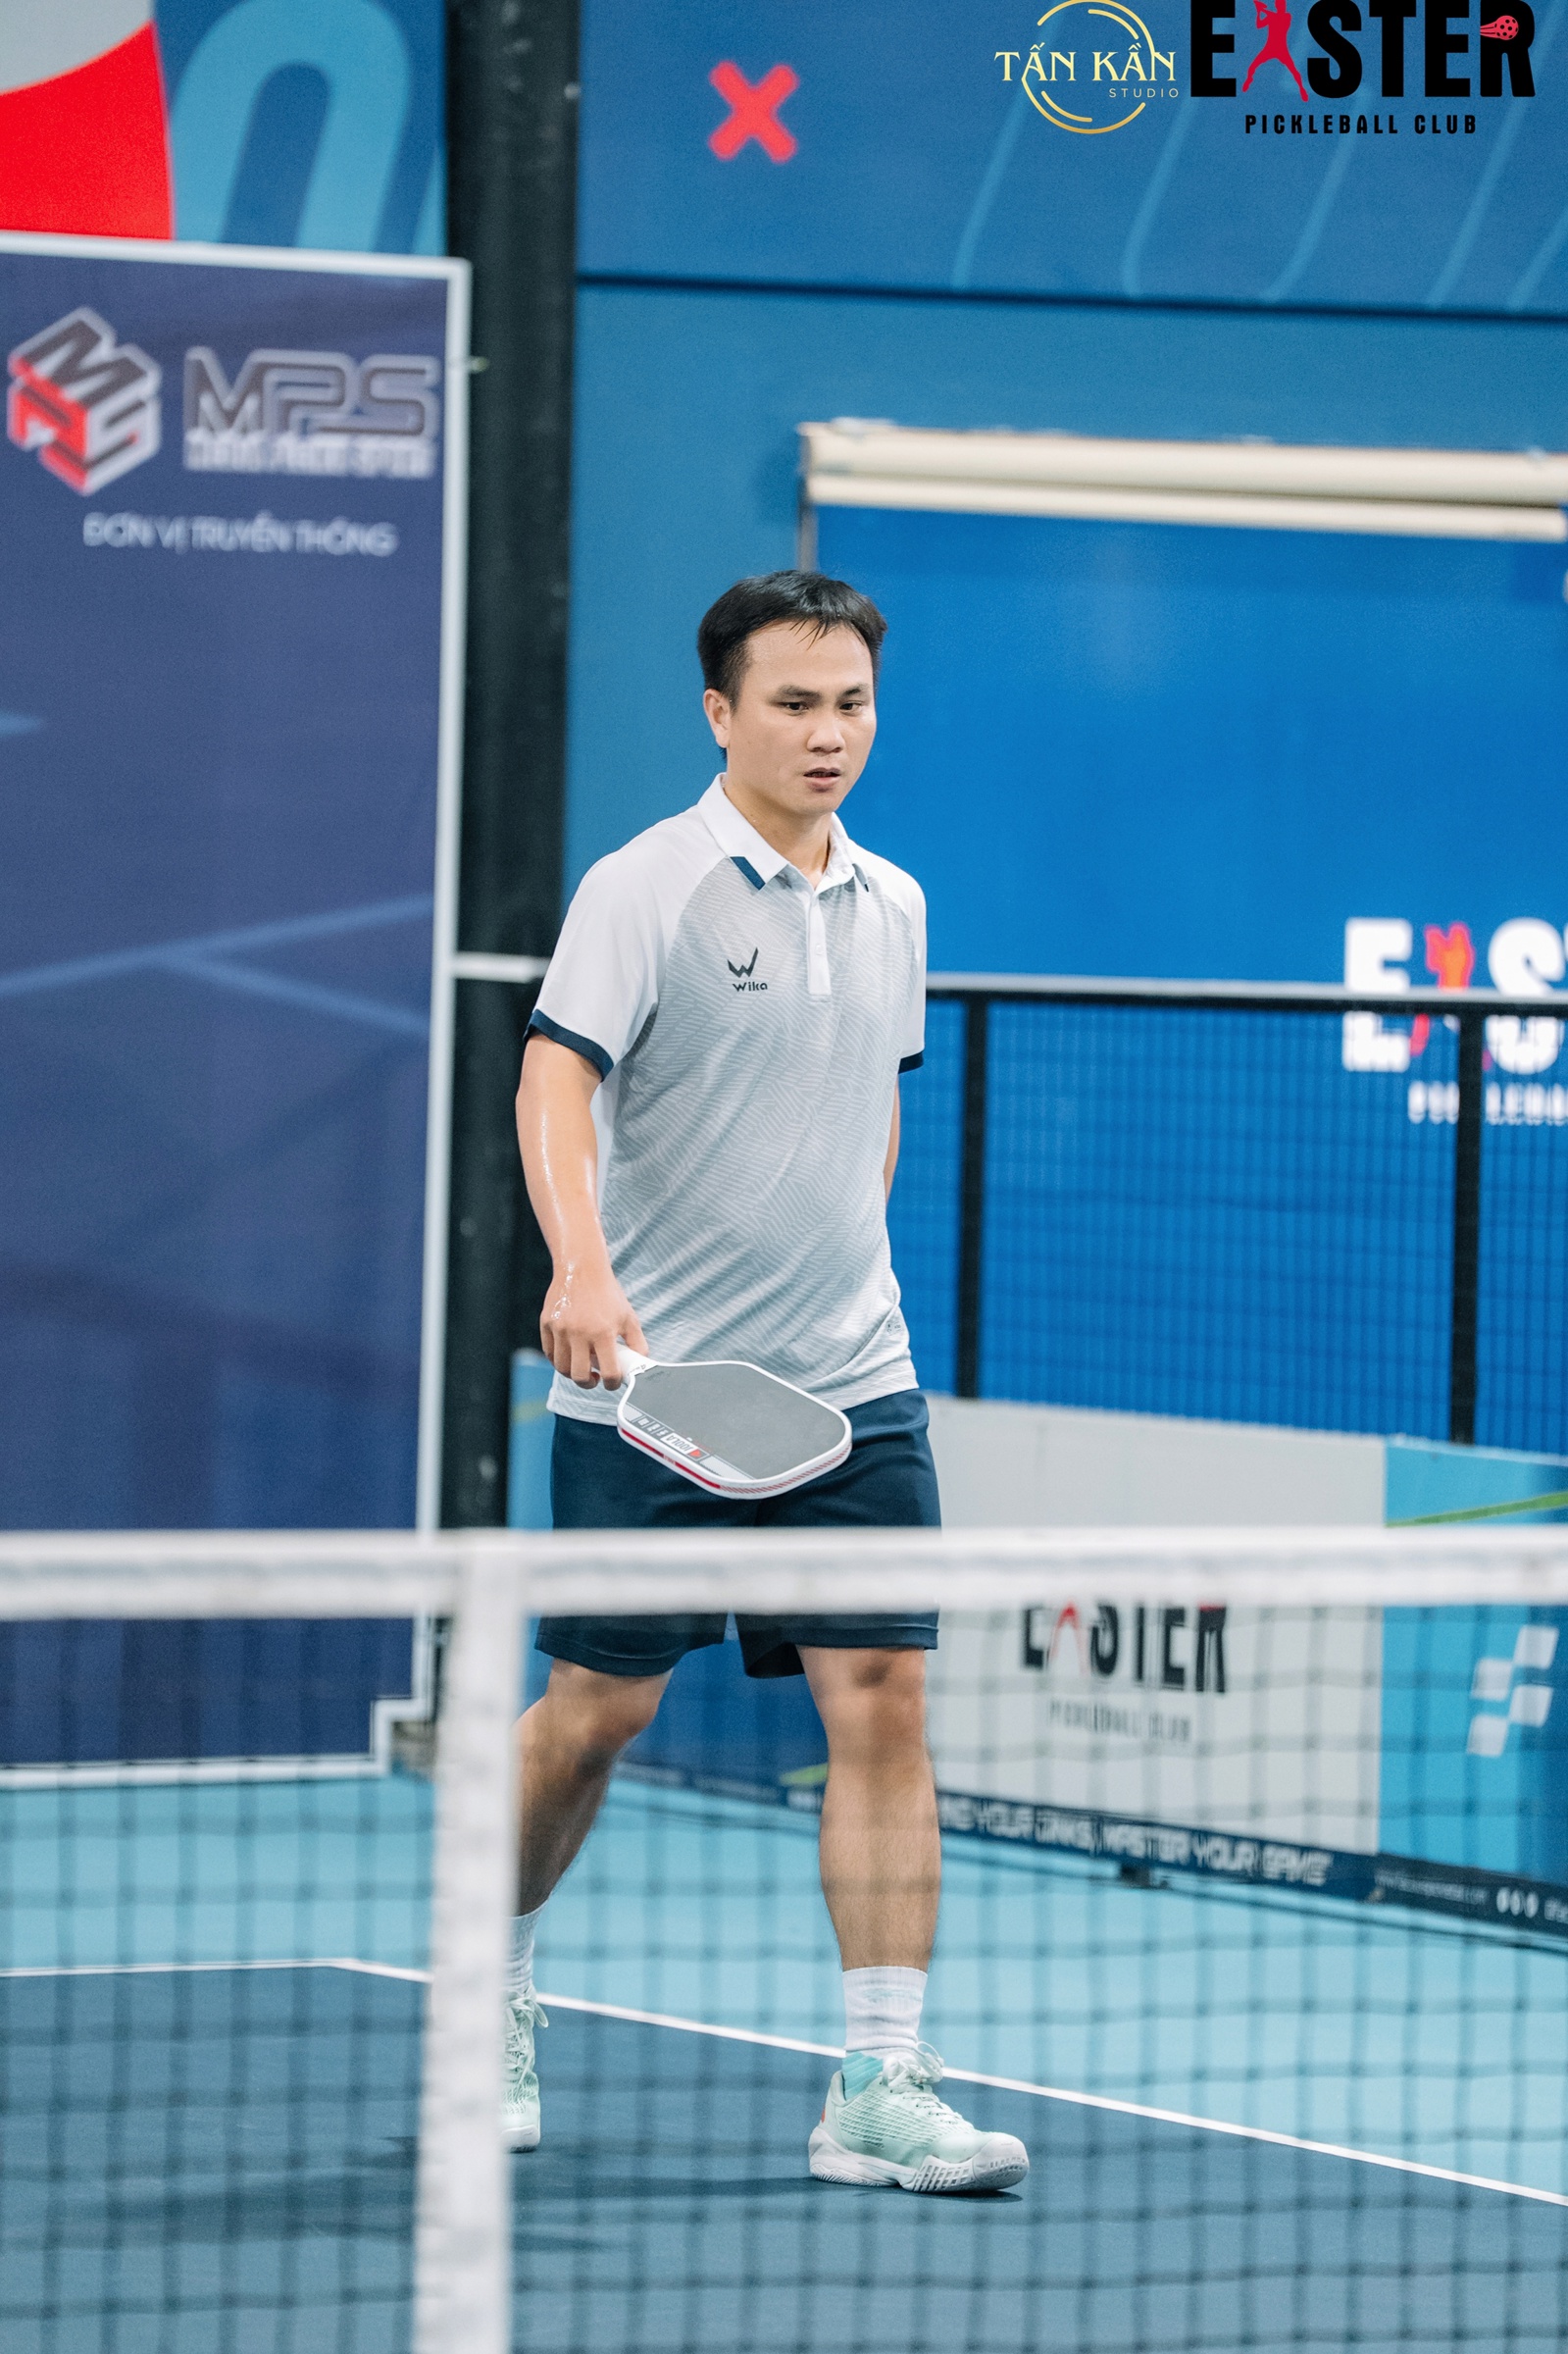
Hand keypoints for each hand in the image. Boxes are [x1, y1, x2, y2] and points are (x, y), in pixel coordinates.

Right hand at [540, 1259, 647, 1388]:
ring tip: (582, 1366)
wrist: (582, 1269)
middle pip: (579, 1376)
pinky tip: (570, 1355)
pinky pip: (550, 1353)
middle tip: (595, 1379)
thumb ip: (637, 1343)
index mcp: (603, 1332)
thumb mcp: (628, 1318)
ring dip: (573, 1373)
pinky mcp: (547, 1323)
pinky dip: (559, 1360)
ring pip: (562, 1367)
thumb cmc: (608, 1295)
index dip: (612, 1383)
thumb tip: (639, 1366)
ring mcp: (560, 1328)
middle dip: (589, 1384)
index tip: (612, 1381)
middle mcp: (579, 1332)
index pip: (609, 1372)